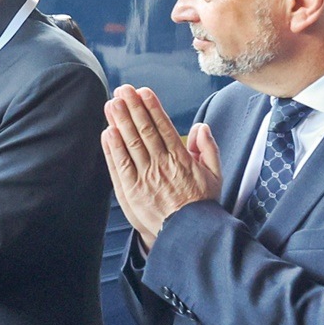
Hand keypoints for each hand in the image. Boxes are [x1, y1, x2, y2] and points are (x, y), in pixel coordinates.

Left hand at [101, 85, 221, 248]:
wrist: (189, 234)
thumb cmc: (201, 204)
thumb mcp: (215, 175)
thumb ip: (208, 148)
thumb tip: (200, 127)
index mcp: (181, 159)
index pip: (163, 127)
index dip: (152, 108)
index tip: (143, 92)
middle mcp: (162, 165)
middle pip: (144, 131)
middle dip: (133, 108)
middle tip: (123, 90)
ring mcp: (145, 178)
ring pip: (130, 144)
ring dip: (120, 122)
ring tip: (112, 104)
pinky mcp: (131, 191)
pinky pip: (120, 166)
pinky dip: (113, 149)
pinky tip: (108, 132)